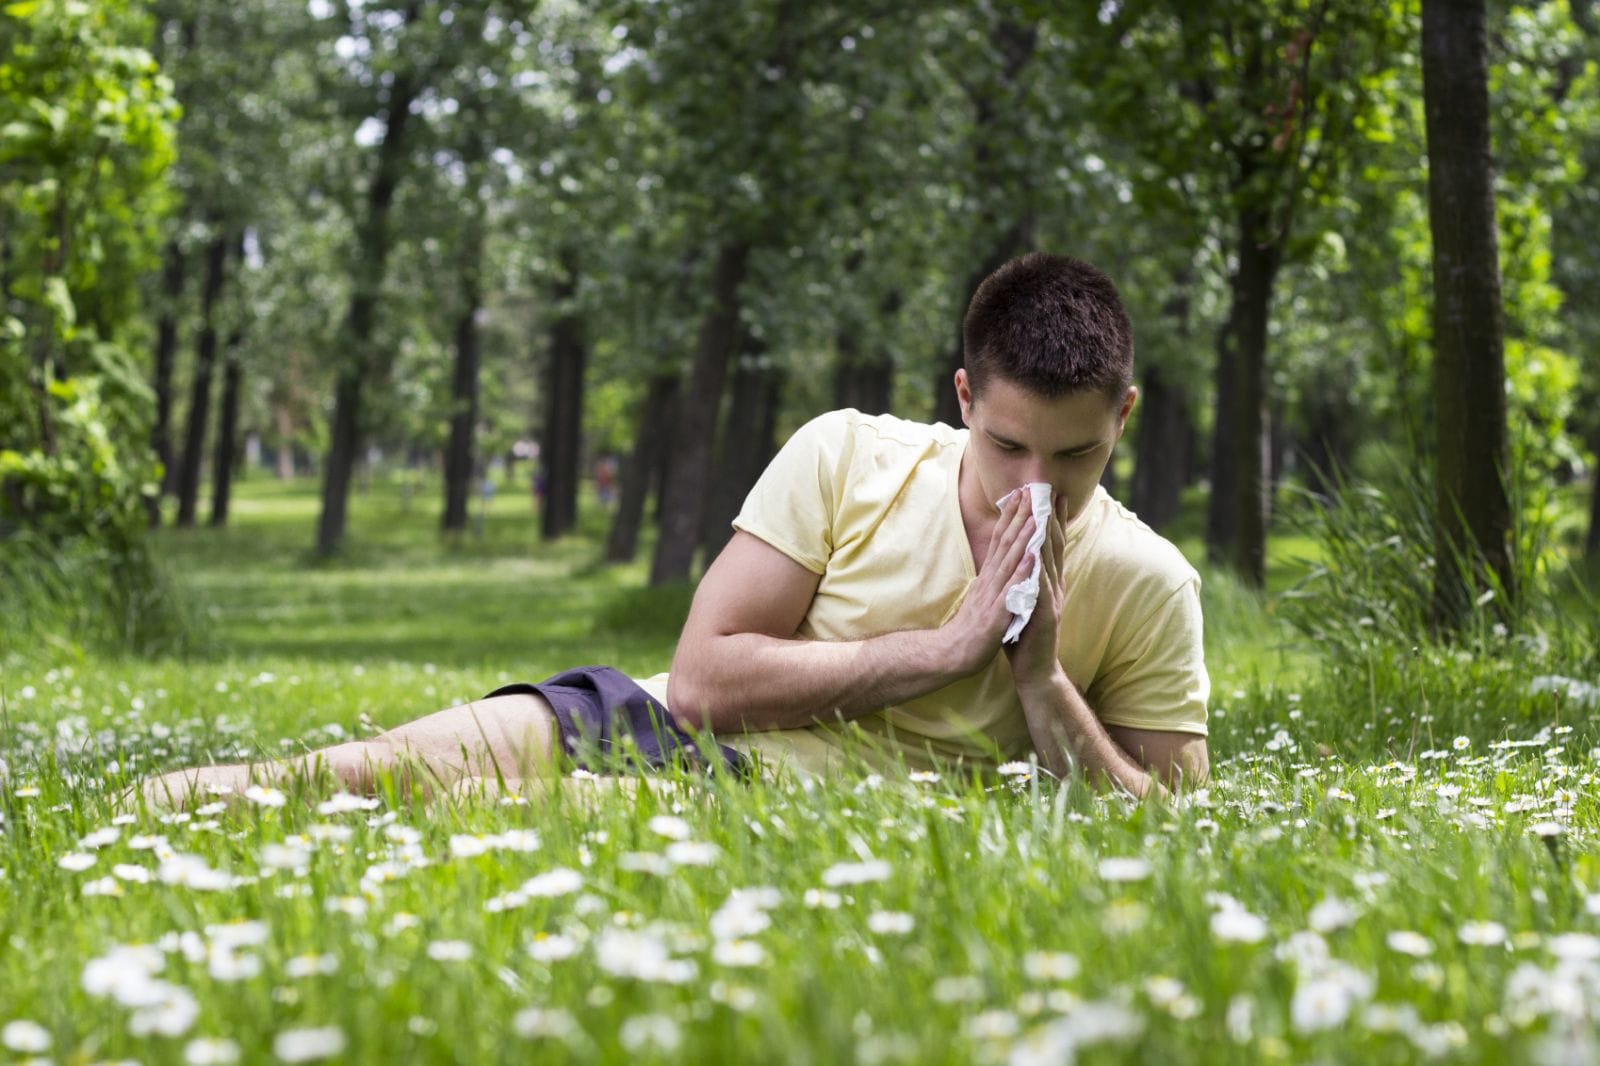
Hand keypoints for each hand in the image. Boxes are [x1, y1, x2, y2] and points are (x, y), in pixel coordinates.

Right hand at [939, 489, 1039, 677]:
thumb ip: (991, 577)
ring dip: (1022, 538)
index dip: (1010, 517)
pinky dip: (1021, 573)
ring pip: (1008, 562)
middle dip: (1018, 517)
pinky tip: (1032, 558)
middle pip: (1004, 543)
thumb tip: (997, 558)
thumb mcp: (981, 595)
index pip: (999, 540)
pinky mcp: (995, 614)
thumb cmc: (970, 626)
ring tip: (1035, 516)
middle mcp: (989, 580)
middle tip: (1029, 491)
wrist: (953, 654)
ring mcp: (992, 596)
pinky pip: (1011, 591)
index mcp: (988, 577)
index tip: (1020, 494)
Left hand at [1005, 494, 1068, 688]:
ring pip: (1049, 561)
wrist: (1035, 670)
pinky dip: (1038, 569)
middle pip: (1054, 545)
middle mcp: (1054, 586)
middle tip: (1050, 490)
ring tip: (1043, 510)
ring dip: (1046, 535)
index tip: (1047, 493)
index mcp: (1048, 581)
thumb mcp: (1024, 599)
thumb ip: (1025, 578)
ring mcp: (1052, 600)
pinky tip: (1035, 554)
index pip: (1050, 544)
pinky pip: (1041, 588)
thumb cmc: (1026, 634)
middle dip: (1052, 517)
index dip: (1050, 518)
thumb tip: (1020, 554)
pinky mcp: (1045, 615)